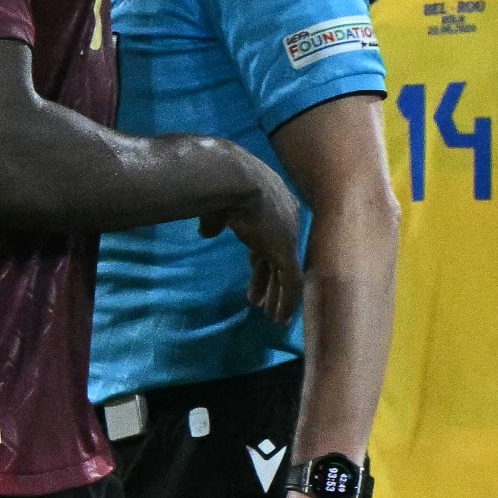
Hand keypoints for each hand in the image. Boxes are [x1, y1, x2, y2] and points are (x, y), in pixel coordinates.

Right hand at [198, 152, 304, 324]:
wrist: (234, 180)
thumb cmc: (220, 187)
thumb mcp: (216, 205)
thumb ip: (215, 221)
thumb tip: (207, 232)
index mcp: (272, 203)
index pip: (270, 234)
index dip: (260, 254)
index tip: (251, 267)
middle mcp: (286, 218)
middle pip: (278, 254)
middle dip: (269, 278)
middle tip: (262, 299)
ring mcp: (288, 236)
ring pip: (286, 272)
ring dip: (277, 296)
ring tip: (272, 316)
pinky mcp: (287, 251)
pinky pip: (290, 282)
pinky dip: (286, 301)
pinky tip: (279, 318)